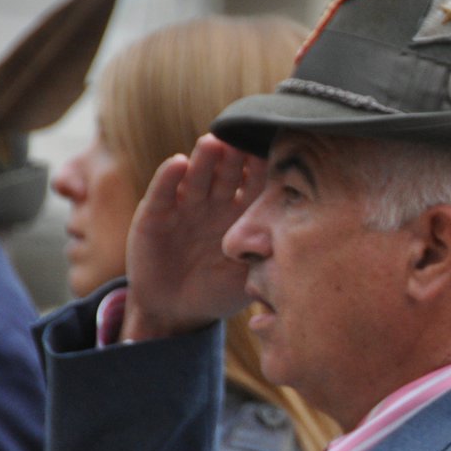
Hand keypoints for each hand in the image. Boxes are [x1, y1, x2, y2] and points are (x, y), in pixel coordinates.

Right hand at [122, 135, 261, 340]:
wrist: (175, 311)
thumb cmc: (219, 291)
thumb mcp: (247, 276)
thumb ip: (265, 256)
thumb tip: (295, 241)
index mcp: (242, 214)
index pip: (255, 185)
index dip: (263, 171)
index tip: (277, 155)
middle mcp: (215, 204)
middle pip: (227, 174)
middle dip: (236, 157)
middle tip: (244, 140)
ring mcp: (185, 206)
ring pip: (198, 177)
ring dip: (205, 159)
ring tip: (212, 142)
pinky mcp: (155, 214)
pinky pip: (163, 193)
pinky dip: (169, 178)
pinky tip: (178, 162)